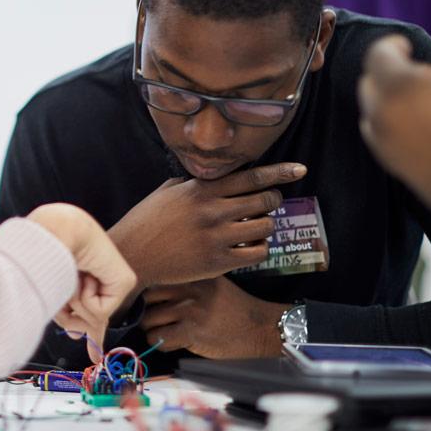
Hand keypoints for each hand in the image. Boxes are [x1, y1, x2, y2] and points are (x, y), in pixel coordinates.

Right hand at [28, 204, 137, 361]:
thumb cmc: (51, 257)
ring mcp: (116, 282)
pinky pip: (100, 311)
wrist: (60, 233)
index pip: (92, 313)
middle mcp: (104, 281)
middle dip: (84, 325)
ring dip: (75, 303)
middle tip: (79, 308)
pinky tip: (85, 278)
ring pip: (92, 317)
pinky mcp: (125, 282)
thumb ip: (69, 316)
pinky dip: (86, 298)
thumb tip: (78, 336)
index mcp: (87, 279)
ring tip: (72, 277)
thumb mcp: (58, 293)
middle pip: (94, 320)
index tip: (94, 354)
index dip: (93, 335)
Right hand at [107, 163, 306, 288]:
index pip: (252, 176)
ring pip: (266, 226)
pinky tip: (249, 246)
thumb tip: (216, 178)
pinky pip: (257, 252)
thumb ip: (195, 184)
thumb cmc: (146, 222)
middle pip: (265, 199)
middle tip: (269, 202)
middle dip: (274, 199)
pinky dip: (259, 248)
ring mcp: (217, 237)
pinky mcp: (218, 261)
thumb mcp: (168, 192)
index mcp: (202, 190)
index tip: (299, 169)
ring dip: (266, 225)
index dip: (280, 172)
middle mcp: (213, 210)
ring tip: (255, 227)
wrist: (131, 256)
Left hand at [140, 277, 287, 358]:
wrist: (261, 328)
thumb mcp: (213, 283)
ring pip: (148, 321)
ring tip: (166, 332)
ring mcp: (189, 311)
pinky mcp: (191, 333)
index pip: (153, 277)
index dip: (146, 292)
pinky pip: (158, 339)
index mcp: (193, 274)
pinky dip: (161, 344)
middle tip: (156, 319)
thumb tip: (151, 286)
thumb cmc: (236, 308)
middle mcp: (189, 289)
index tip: (148, 301)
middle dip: (146, 311)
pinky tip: (174, 342)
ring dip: (153, 330)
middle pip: (145, 299)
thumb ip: (187, 281)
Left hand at [359, 35, 430, 212]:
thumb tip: (430, 81)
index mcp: (400, 86)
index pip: (378, 54)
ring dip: (390, 99)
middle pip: (370, 81)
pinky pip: (378, 131)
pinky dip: (390, 121)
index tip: (406, 47)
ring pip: (372, 108)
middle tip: (421, 76)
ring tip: (423, 103)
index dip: (392, 46)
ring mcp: (378, 137)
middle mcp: (380, 111)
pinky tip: (418, 126)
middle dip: (391, 73)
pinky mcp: (384, 158)